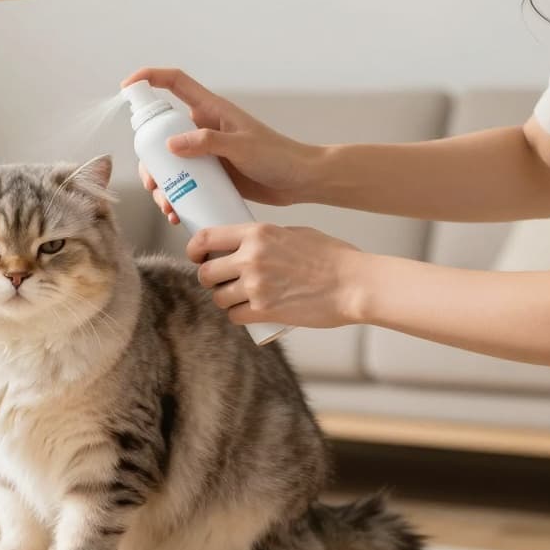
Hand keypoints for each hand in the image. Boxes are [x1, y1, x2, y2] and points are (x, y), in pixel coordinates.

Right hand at [123, 68, 321, 222]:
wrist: (300, 181)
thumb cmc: (278, 156)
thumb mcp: (242, 147)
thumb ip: (208, 142)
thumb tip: (171, 144)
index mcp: (210, 110)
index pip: (174, 83)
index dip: (149, 79)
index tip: (126, 87)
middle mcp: (202, 129)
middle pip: (161, 134)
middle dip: (149, 159)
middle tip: (153, 183)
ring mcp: (205, 153)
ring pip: (168, 164)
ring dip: (161, 185)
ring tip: (167, 205)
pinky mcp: (210, 176)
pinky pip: (183, 183)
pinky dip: (176, 197)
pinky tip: (177, 214)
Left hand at [187, 223, 366, 328]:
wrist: (355, 285)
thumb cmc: (332, 257)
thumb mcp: (294, 233)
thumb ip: (265, 238)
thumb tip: (244, 243)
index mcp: (257, 233)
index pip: (205, 238)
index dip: (194, 249)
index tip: (197, 256)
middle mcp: (251, 258)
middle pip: (205, 273)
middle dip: (209, 279)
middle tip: (221, 280)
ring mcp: (256, 287)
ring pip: (218, 298)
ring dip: (224, 299)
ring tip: (238, 296)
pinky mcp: (264, 311)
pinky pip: (234, 316)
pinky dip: (237, 315)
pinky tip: (247, 311)